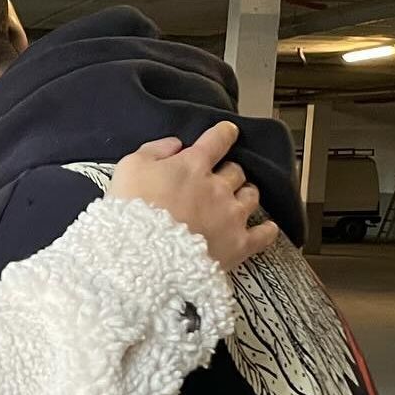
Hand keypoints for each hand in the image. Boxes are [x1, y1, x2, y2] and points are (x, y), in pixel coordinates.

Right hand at [107, 121, 279, 271]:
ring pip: (250, 196)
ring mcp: (231, 216)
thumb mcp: (128, 170)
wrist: (140, 260)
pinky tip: (265, 228)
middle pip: (236, 171)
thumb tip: (175, 144)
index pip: (218, 139)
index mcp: (192, 165)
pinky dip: (266, 229)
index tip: (227, 134)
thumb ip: (153, 151)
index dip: (223, 134)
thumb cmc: (129, 215)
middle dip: (227, 173)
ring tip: (235, 203)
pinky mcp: (238, 245)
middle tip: (216, 182)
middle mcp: (217, 187)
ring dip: (244, 195)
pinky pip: (263, 234)